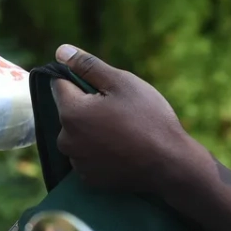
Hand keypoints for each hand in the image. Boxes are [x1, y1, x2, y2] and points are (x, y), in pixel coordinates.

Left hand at [51, 45, 207, 194]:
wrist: (169, 164)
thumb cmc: (148, 118)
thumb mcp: (121, 83)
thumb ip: (87, 65)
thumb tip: (60, 50)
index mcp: (71, 113)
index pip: (60, 84)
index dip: (82, 80)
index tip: (106, 88)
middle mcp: (66, 140)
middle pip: (70, 112)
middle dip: (88, 106)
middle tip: (121, 110)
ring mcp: (77, 163)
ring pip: (79, 134)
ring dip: (93, 129)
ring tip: (124, 131)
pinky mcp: (89, 179)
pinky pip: (88, 156)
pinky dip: (100, 150)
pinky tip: (122, 149)